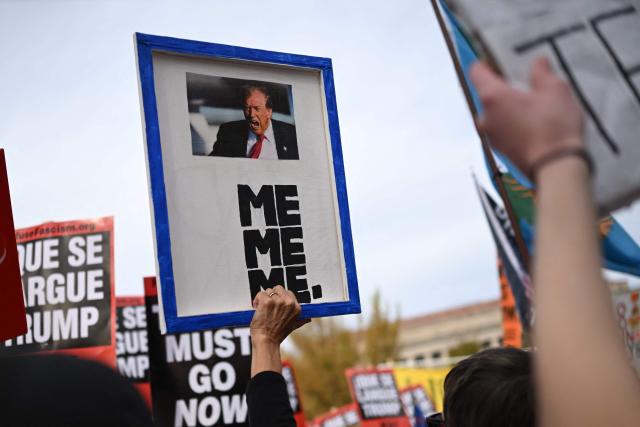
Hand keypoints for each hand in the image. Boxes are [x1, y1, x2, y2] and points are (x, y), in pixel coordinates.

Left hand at [250, 285, 309, 345]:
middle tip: (268, 306)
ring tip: (263, 309)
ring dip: (264, 299)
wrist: (266, 341)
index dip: (280, 298)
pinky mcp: (267, 302)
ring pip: (268, 291)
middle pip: (278, 288)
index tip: (275, 304)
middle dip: (272, 296)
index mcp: (296, 308)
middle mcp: (288, 303)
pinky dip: (257, 300)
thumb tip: (308, 319)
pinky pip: (260, 294)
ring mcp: (277, 301)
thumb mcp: (293, 326)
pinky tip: (257, 308)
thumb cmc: (277, 335)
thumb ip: (301, 320)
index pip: (288, 293)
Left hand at [470, 57, 583, 177]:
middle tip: (525, 82)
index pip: (476, 72)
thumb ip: (542, 73)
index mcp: (492, 97)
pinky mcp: (501, 151)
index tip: (498, 59)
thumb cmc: (553, 127)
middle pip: (487, 94)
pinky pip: (503, 129)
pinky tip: (534, 123)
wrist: (555, 168)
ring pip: (495, 113)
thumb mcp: (555, 90)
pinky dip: (513, 123)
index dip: (486, 63)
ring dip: (510, 107)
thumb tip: (538, 63)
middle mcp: (485, 117)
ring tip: (535, 104)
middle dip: (504, 87)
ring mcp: (491, 136)